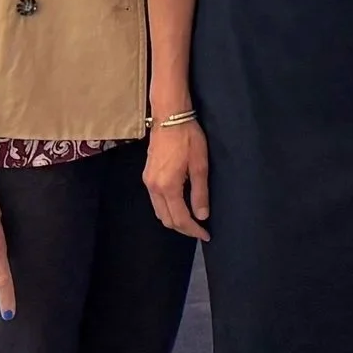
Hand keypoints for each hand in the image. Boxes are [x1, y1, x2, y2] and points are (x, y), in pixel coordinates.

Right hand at [144, 117, 209, 241]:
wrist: (170, 117)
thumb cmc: (188, 138)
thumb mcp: (200, 165)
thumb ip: (200, 193)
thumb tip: (202, 215)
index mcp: (168, 187)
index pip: (180, 218)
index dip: (193, 230)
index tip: (206, 235)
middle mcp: (154, 188)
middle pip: (167, 219)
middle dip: (183, 228)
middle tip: (200, 230)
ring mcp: (148, 182)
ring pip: (160, 211)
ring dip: (174, 219)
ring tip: (191, 220)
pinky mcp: (147, 175)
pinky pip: (156, 201)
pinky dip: (168, 209)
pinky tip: (179, 205)